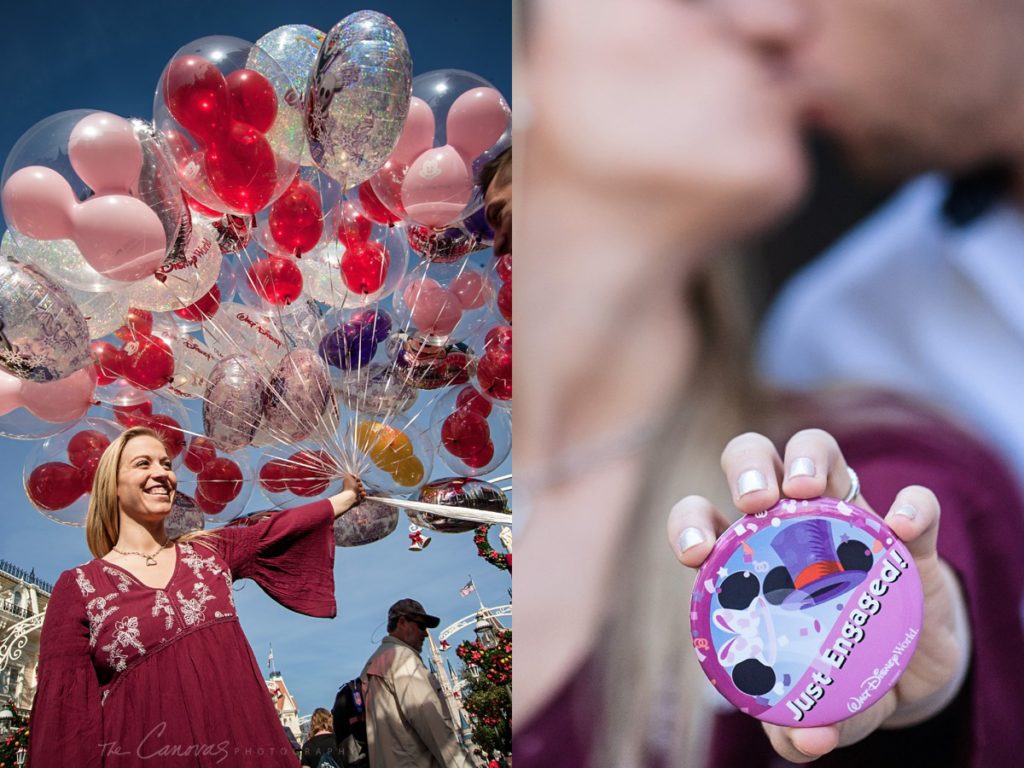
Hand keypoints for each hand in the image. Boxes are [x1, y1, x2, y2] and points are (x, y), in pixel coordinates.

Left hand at [330, 474, 365, 517]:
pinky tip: (361, 494)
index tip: (357, 479)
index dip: (357, 479)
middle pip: (360, 484)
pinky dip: (363, 494)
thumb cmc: (349, 486)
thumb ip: (350, 475)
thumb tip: (353, 475)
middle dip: (360, 484)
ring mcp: (356, 494)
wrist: (351, 496)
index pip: (356, 480)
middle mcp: (352, 489)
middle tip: (357, 485)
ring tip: (359, 491)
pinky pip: (363, 495)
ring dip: (362, 489)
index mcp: (349, 484)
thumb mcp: (348, 477)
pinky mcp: (359, 498)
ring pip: (362, 489)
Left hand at [666, 429, 968, 761]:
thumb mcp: (814, 707)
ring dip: (808, 457)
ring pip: (819, 452)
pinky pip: (914, 502)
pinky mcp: (909, 537)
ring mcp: (849, 519)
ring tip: (805, 491)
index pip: (701, 519)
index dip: (689, 524)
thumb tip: (807, 742)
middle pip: (753, 459)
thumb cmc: (836, 679)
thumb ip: (798, 727)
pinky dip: (910, 506)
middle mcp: (790, 523)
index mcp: (748, 558)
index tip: (696, 554)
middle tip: (756, 502)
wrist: (906, 676)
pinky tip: (902, 529)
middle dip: (748, 467)